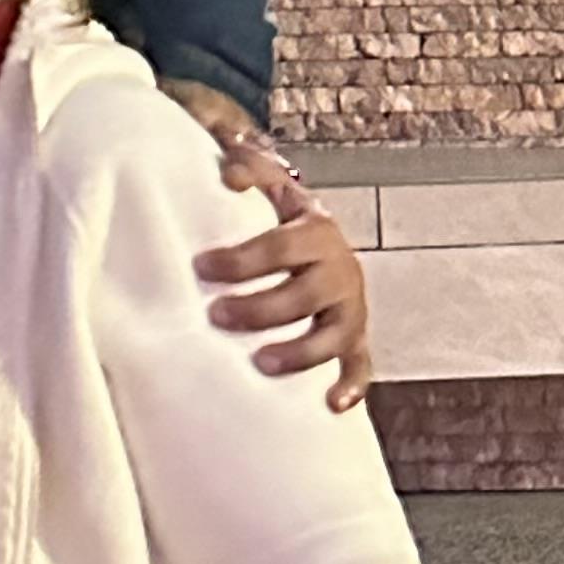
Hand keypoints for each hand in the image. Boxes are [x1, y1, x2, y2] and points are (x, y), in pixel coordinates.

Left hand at [166, 74, 372, 411]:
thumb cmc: (287, 222)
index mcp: (316, 230)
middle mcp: (340, 269)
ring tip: (259, 361)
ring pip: (331, 336)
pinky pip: (360, 367)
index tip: (202, 266)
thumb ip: (251, 168)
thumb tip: (225, 159)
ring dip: (298, 352)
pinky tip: (330, 404)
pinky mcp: (357, 340)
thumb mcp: (275, 189)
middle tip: (215, 314)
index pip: (280, 244)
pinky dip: (350, 386)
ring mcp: (351, 308)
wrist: (328, 247)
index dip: (242, 257)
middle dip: (259, 307)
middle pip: (303, 294)